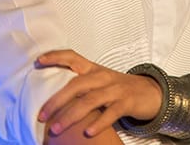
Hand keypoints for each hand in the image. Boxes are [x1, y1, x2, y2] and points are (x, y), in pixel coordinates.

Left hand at [37, 50, 162, 137]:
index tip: (38, 61)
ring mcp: (116, 89)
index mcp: (94, 69)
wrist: (150, 92)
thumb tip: (51, 98)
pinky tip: (87, 133)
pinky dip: (98, 123)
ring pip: (90, 100)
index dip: (56, 57)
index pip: (73, 57)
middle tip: (42, 114)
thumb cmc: (118, 88)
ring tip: (56, 128)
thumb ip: (80, 86)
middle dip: (57, 100)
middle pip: (77, 84)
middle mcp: (103, 76)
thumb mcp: (100, 81)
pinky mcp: (127, 102)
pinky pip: (111, 113)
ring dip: (71, 115)